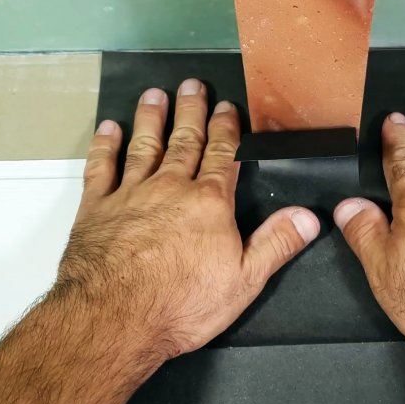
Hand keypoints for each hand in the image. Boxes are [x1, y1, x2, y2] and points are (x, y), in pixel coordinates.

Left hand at [58, 79, 319, 358]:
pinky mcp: (96, 209)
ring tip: (155, 95)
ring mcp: (130, 195)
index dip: (226, 130)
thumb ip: (277, 243)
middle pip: (184, 141)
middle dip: (191, 112)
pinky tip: (108, 129)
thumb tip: (307, 216)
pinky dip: (104, 146)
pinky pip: (100, 167)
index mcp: (208, 203)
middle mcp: (170, 189)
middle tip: (192, 85)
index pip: (221, 156)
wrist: (115, 318)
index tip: (227, 108)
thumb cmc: (180, 303)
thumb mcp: (245, 279)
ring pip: (143, 146)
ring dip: (151, 119)